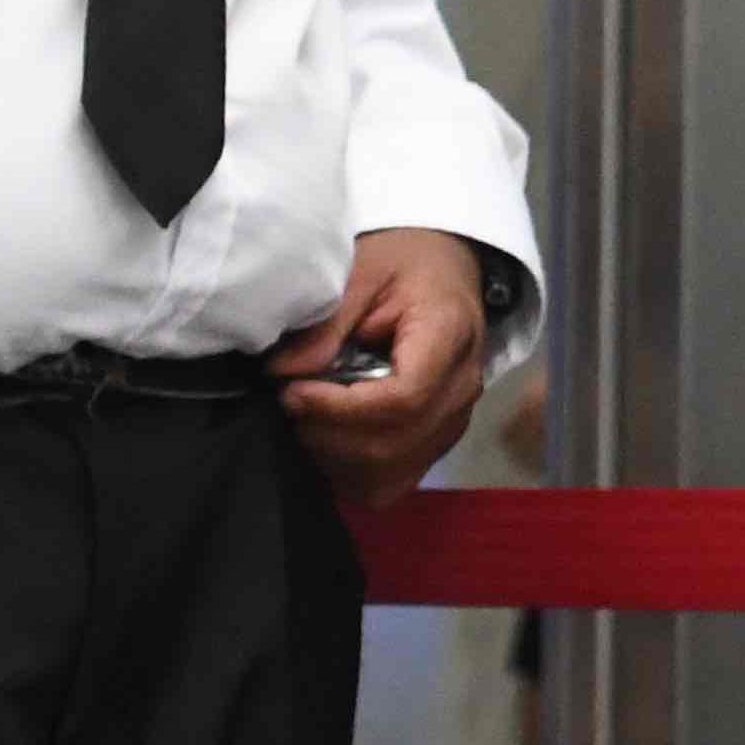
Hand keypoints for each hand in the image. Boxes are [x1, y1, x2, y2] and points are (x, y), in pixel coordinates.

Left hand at [275, 227, 498, 509]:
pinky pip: (394, 481)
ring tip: (308, 419)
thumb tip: (281, 372)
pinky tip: (329, 440)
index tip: (293, 389)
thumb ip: (326, 322)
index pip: (404, 399)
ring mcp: (454, 420)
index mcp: (450, 335)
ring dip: (335, 456)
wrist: (445, 268)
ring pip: (391, 472)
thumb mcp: (362, 271)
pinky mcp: (437, 440)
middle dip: (327, 433)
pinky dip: (352, 473)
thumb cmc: (404, 263)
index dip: (340, 407)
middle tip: (290, 400)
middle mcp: (463, 387)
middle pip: (395, 444)